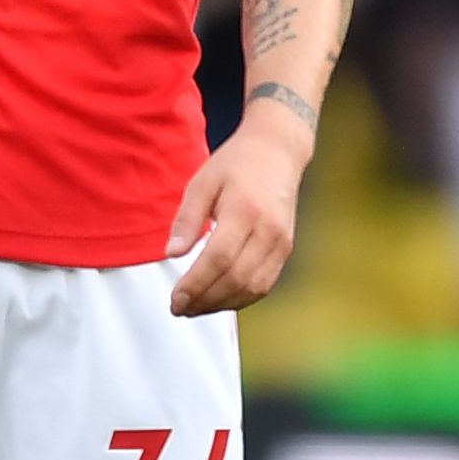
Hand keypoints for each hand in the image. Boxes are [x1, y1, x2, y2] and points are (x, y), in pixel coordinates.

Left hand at [167, 99, 311, 315]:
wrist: (278, 151)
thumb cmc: (237, 164)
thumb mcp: (202, 183)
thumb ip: (187, 219)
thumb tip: (172, 253)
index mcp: (244, 210)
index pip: (219, 258)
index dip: (196, 284)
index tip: (175, 298)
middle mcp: (269, 230)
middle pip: (236, 279)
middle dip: (205, 301)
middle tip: (179, 308)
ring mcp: (282, 242)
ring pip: (253, 288)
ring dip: (222, 304)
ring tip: (195, 307)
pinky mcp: (286, 249)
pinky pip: (265, 284)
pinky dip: (241, 298)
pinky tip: (219, 298)